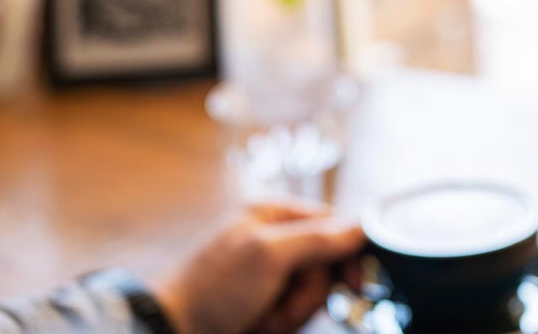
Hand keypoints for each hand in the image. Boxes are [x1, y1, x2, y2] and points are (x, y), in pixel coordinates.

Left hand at [151, 201, 363, 333]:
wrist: (176, 331)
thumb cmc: (212, 289)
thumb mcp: (268, 255)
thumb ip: (318, 239)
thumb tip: (361, 227)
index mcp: (272, 214)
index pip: (332, 224)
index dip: (347, 253)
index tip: (354, 282)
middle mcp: (273, 241)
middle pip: (325, 266)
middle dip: (306, 294)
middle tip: (281, 304)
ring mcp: (269, 275)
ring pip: (312, 295)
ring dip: (292, 314)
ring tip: (262, 319)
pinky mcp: (265, 303)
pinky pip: (295, 314)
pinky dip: (282, 325)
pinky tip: (259, 326)